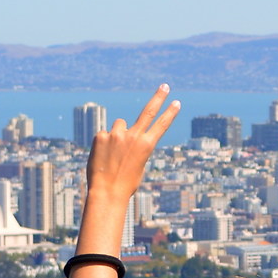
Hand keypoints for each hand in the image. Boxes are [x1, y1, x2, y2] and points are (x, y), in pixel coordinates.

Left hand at [84, 86, 179, 206]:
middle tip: (165, 86)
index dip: (170, 112)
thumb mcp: (138, 164)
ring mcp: (116, 135)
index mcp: (147, 145)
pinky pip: (104, 134)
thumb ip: (134, 146)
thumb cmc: (125, 183)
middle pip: (148, 112)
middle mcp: (133, 136)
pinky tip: (102, 156)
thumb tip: (123, 133)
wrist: (107, 192)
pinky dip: (103, 143)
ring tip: (113, 153)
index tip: (177, 102)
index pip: (162, 124)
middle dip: (158, 98)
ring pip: (119, 125)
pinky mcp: (100, 136)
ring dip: (118, 134)